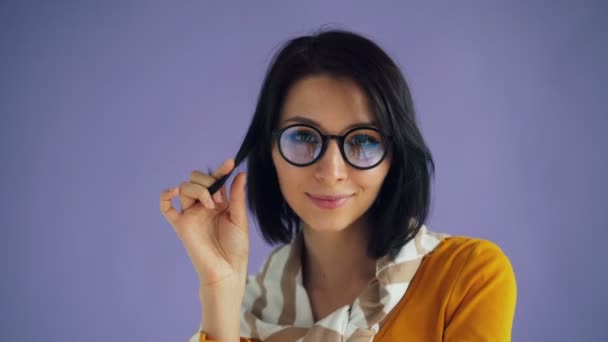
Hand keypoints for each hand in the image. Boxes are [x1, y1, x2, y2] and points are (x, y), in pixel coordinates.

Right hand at [160, 159, 248, 287]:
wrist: (226, 271)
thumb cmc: (236, 248)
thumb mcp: (240, 219)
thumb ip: (237, 197)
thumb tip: (240, 173)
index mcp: (219, 203)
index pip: (215, 180)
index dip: (221, 170)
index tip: (230, 162)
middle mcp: (203, 206)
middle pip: (196, 179)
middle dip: (207, 182)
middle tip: (219, 200)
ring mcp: (190, 214)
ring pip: (184, 187)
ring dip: (198, 190)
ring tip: (211, 206)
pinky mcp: (180, 225)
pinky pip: (165, 207)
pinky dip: (166, 195)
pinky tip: (175, 192)